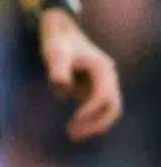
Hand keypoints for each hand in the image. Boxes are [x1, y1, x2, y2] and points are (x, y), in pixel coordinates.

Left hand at [40, 9, 123, 140]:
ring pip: (107, 110)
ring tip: (72, 134)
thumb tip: (61, 86)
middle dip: (96, 123)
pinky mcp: (92, 88)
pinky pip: (97, 109)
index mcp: (103, 70)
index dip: (90, 111)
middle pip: (112, 107)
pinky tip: (73, 128)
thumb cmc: (58, 41)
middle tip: (74, 135)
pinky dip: (89, 120)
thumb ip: (58, 69)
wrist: (59, 31)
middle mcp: (107, 78)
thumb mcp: (55, 53)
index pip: (104, 97)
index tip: (74, 120)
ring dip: (93, 124)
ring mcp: (101, 83)